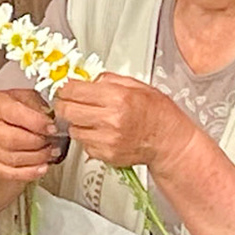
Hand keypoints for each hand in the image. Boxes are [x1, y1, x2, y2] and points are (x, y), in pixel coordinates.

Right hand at [0, 87, 57, 182]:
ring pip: (13, 158)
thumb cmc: (11, 111)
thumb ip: (37, 105)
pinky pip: (10, 173)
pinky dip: (30, 172)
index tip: (52, 127)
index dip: (37, 123)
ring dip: (37, 158)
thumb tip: (52, 117)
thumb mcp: (25, 98)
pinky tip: (42, 167)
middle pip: (13, 140)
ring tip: (50, 152)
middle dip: (38, 143)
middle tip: (53, 141)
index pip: (15, 113)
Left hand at [55, 74, 190, 169]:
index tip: (66, 88)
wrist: (170, 142)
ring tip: (92, 119)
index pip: (74, 90)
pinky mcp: (106, 155)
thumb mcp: (137, 86)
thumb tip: (86, 79)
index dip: (66, 88)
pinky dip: (89, 138)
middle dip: (65, 105)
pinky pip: (85, 145)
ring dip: (77, 123)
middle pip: (66, 111)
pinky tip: (102, 133)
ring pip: (73, 130)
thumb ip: (109, 80)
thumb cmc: (158, 114)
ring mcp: (107, 140)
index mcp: (118, 98)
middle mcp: (111, 120)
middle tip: (70, 102)